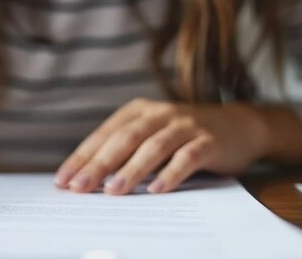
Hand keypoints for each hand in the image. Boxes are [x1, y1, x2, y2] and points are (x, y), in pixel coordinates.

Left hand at [55, 98, 270, 194]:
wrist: (238, 125)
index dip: (82, 157)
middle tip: (80, 187)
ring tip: (113, 191)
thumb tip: (88, 179)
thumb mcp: (151, 135)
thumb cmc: (182, 136)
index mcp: (138, 110)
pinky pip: (187, 158)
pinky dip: (170, 174)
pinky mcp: (208, 141)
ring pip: (153, 147)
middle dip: (99, 164)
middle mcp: (159, 113)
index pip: (104, 135)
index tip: (63, 180)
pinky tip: (156, 190)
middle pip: (124, 139)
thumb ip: (124, 150)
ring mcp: (185, 125)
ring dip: (131, 170)